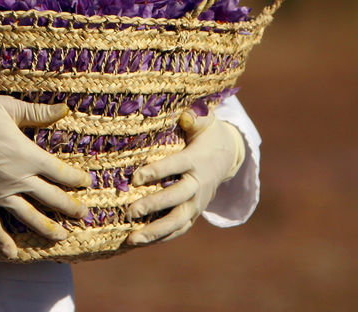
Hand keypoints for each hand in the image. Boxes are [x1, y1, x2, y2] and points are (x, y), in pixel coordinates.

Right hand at [0, 87, 90, 257]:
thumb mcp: (9, 107)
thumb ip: (38, 112)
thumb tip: (65, 108)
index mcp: (26, 154)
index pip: (59, 172)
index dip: (76, 179)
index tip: (87, 183)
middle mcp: (16, 178)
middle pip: (50, 197)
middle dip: (69, 207)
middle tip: (83, 214)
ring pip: (28, 216)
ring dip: (46, 227)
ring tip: (61, 236)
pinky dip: (3, 240)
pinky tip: (13, 254)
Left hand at [125, 109, 245, 245]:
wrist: (227, 156)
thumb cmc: (207, 134)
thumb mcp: (206, 121)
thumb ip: (196, 117)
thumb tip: (187, 116)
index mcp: (197, 160)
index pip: (176, 166)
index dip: (157, 172)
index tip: (135, 177)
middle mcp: (198, 184)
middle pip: (177, 198)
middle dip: (154, 205)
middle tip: (130, 211)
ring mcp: (197, 202)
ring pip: (178, 221)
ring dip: (155, 231)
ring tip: (131, 238)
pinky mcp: (194, 213)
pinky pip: (178, 229)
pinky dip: (161, 237)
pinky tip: (140, 242)